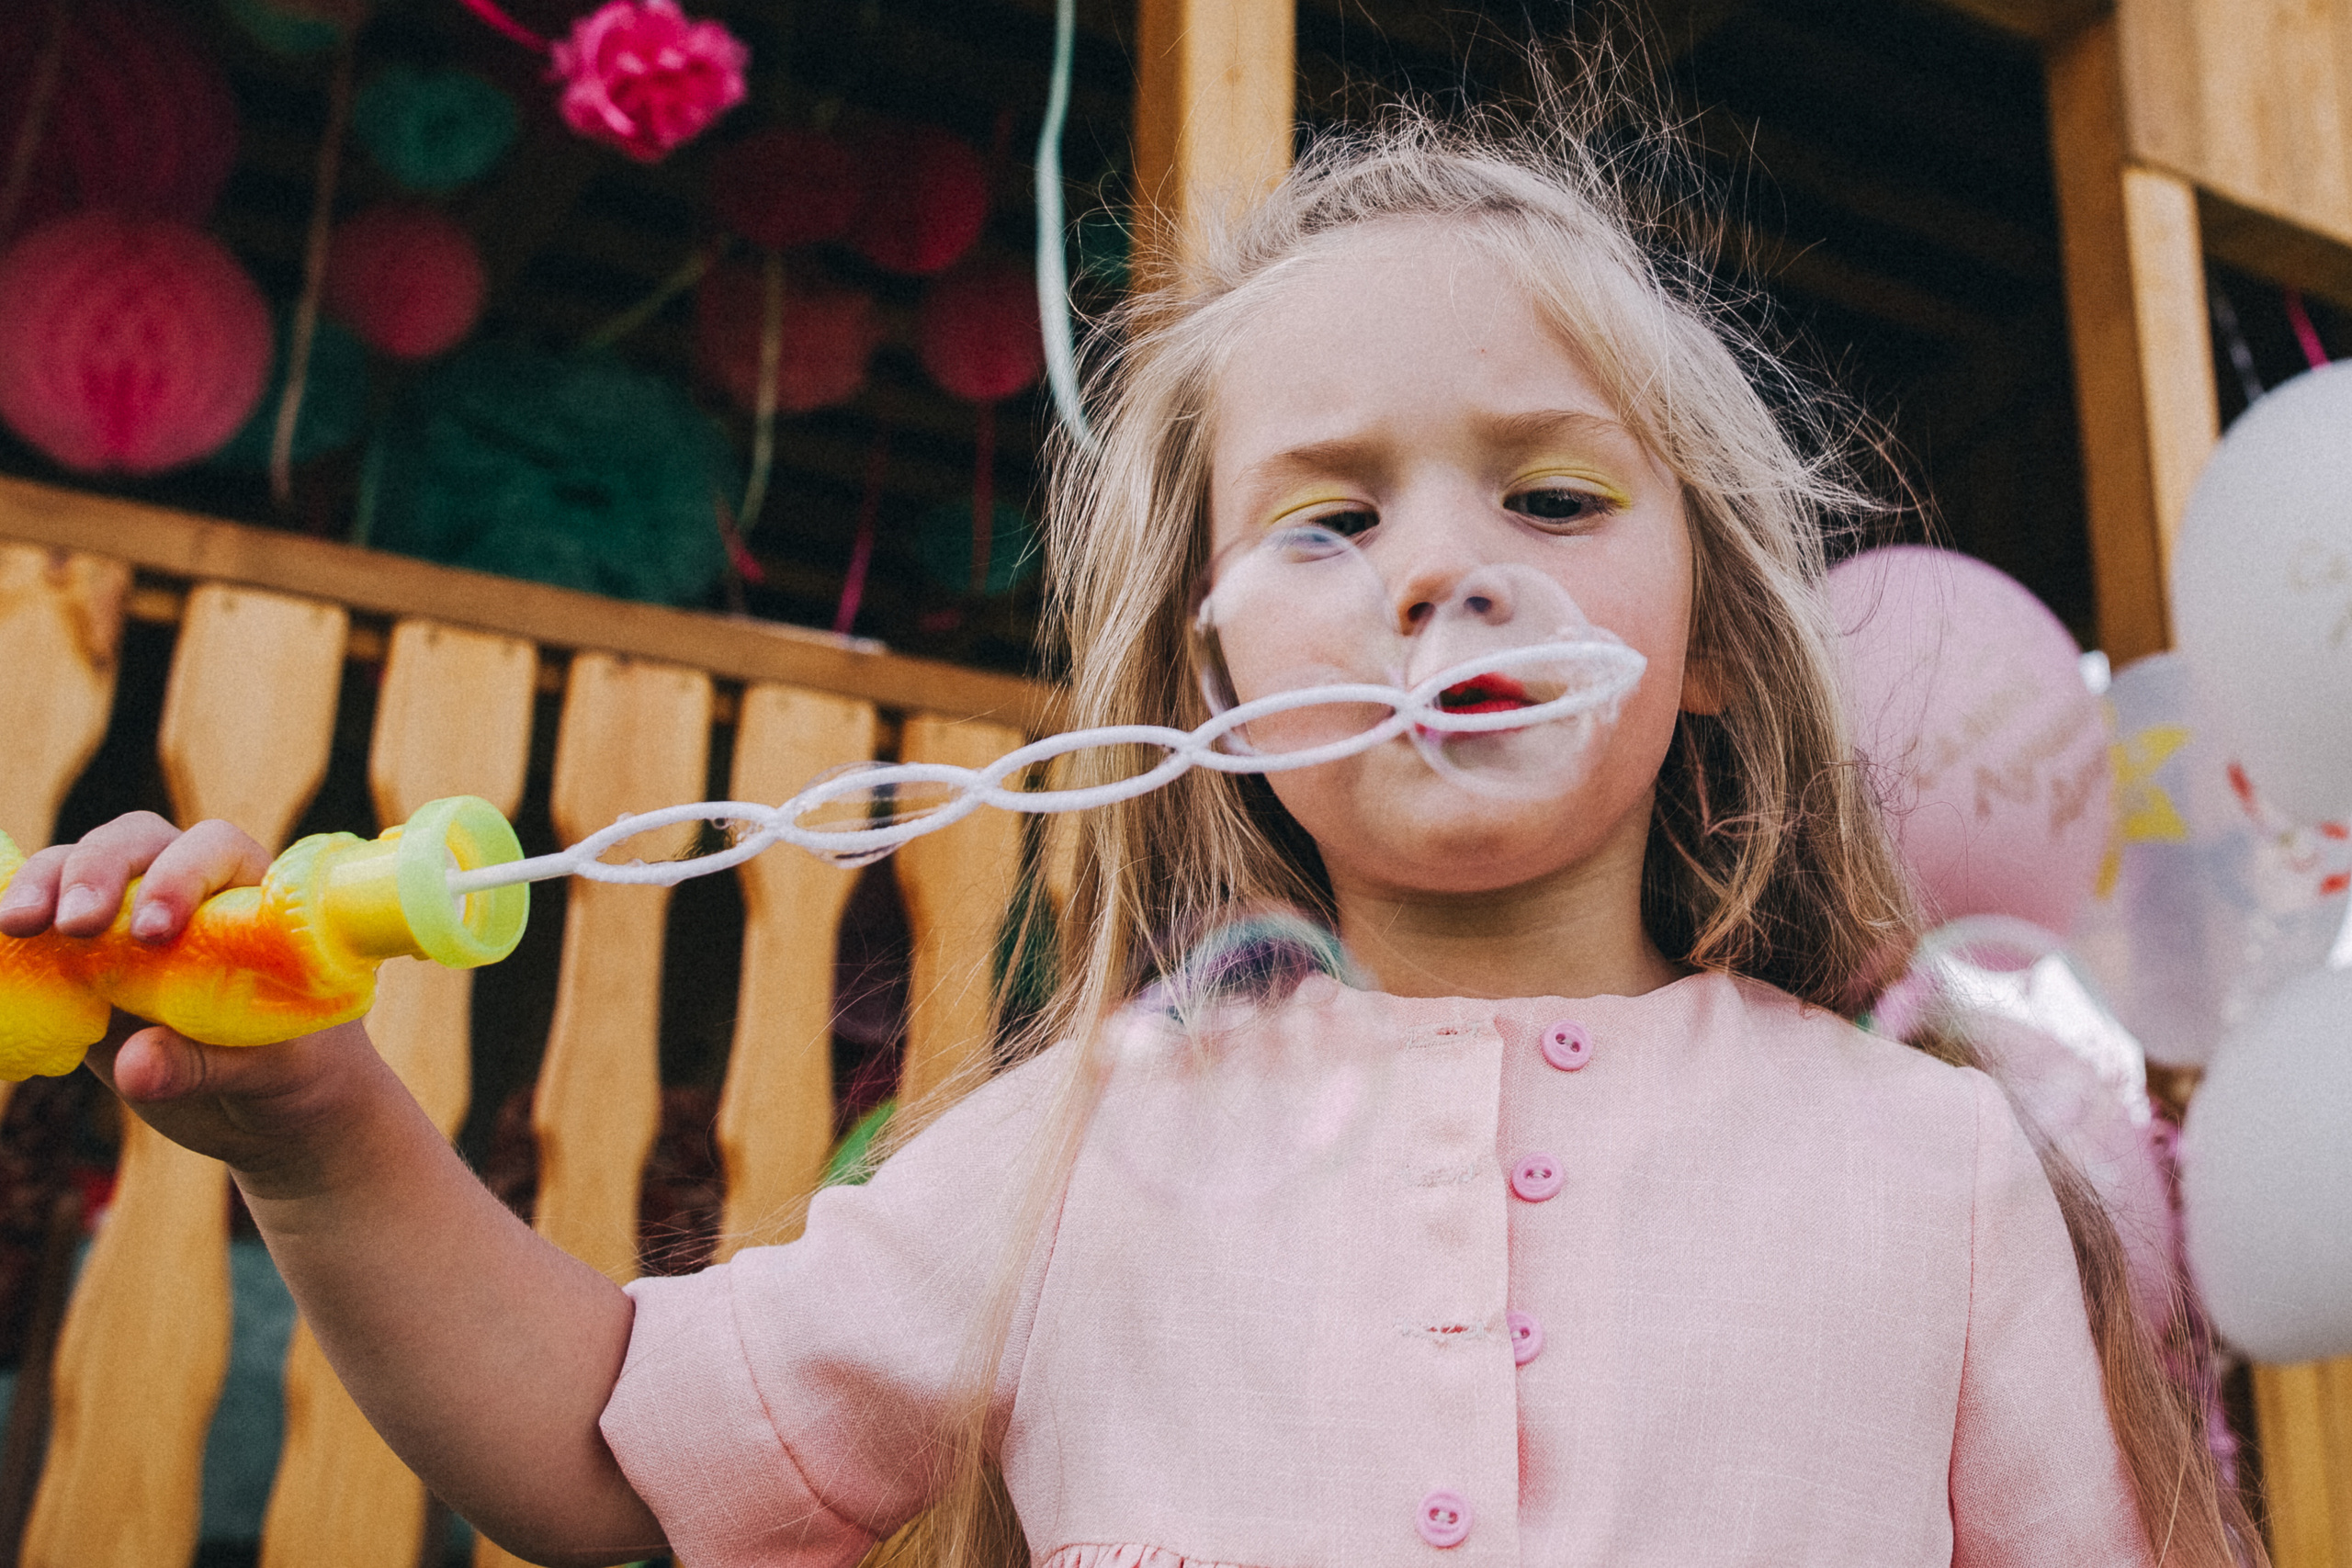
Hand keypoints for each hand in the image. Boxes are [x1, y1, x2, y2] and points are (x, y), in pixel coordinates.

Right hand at [0, 813, 385, 1191]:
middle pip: (137, 843)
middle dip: (98, 870)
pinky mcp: (88, 966)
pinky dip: (17, 922)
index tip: (155, 931)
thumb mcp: (271, 1076)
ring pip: (79, 870)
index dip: (181, 874)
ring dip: (43, 885)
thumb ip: (206, 1065)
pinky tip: (1, 941)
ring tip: (17, 925)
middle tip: (74, 924)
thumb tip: (133, 1066)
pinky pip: (44, 926)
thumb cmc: (298, 1076)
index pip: (216, 849)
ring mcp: (132, 926)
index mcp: (256, 901)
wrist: (272, 1111)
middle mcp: (192, 896)